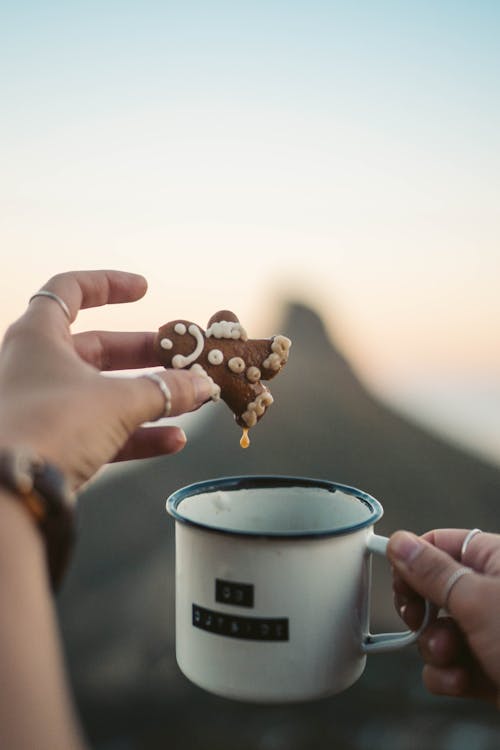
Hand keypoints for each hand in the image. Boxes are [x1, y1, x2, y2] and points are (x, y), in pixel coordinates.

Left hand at [0, 270, 212, 490]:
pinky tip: (172, 441)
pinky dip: (136, 434)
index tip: (144, 290)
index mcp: (39, 337)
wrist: (11, 493)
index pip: (70, 290)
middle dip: (144, 354)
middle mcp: (36, 367)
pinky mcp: (53, 445)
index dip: (109, 284)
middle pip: (97, 348)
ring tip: (188, 399)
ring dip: (147, 397)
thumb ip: (165, 389)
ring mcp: (44, 408)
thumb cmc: (52, 427)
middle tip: (181, 358)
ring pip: (102, 393)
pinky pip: (101, 432)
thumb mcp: (118, 401)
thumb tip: (202, 384)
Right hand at [388, 528, 499, 706]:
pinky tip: (460, 682)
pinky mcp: (493, 668)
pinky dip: (449, 676)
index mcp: (496, 560)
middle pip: (435, 591)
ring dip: (436, 649)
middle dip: (425, 614)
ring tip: (452, 658)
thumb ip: (433, 572)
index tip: (398, 582)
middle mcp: (494, 593)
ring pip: (441, 632)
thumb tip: (401, 542)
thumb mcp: (477, 602)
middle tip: (421, 620)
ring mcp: (494, 633)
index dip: (413, 562)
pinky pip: (453, 665)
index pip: (439, 545)